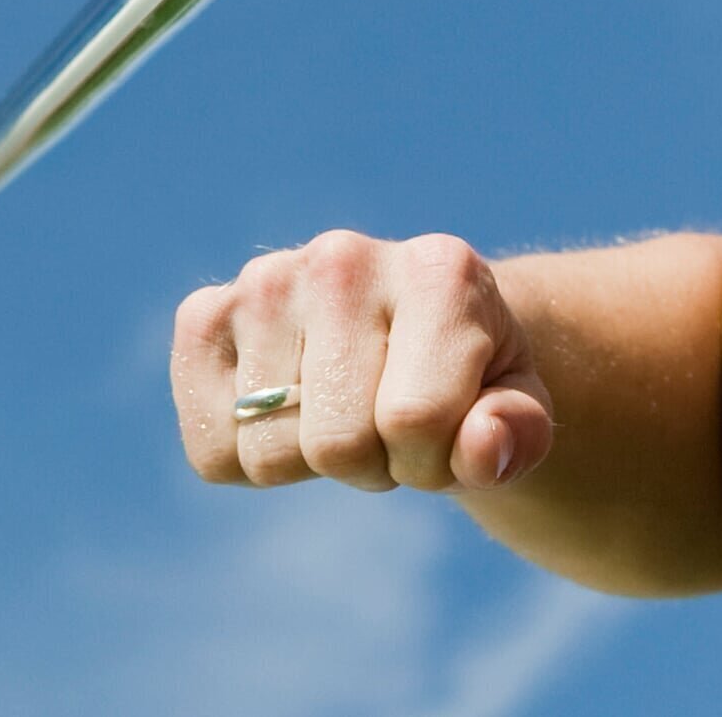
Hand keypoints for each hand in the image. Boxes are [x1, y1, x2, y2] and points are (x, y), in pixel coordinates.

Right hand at [172, 230, 556, 492]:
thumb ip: (517, 433)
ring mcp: (265, 280)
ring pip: (269, 454)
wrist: (416, 325)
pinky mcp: (204, 315)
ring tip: (344, 409)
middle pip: (338, 444)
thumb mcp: (517, 406)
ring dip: (312, 464)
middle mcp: (344, 258)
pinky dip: (249, 460)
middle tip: (389, 422)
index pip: (415, 419)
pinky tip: (287, 409)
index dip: (432, 460)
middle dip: (373, 464)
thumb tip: (483, 450)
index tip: (447, 431)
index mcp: (439, 271)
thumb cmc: (473, 375)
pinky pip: (211, 450)